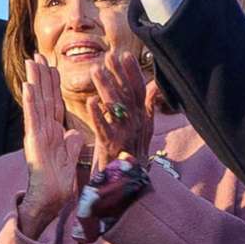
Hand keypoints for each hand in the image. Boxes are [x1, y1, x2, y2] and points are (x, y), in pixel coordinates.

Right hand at [15, 56, 86, 240]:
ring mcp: (37, 134)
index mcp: (53, 131)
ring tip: (30, 63)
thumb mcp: (71, 158)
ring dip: (34, 82)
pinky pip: (33, 118)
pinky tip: (28, 87)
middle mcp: (43, 129)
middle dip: (40, 76)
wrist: (51, 198)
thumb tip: (74, 134)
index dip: (52, 84)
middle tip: (36, 55)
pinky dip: (31, 102)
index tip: (51, 65)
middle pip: (44, 97)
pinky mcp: (35, 141)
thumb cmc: (59, 182)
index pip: (54, 102)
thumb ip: (72, 144)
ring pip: (37, 102)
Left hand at [78, 52, 150, 170]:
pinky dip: (99, 115)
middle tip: (108, 56)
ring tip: (96, 71)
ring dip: (107, 88)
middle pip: (128, 95)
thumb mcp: (144, 130)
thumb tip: (154, 85)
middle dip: (118, 74)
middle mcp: (136, 125)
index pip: (139, 90)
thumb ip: (148, 107)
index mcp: (142, 119)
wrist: (129, 188)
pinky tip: (91, 102)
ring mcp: (125, 136)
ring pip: (116, 108)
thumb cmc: (132, 156)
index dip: (132, 72)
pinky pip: (104, 130)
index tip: (124, 54)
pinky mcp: (111, 149)